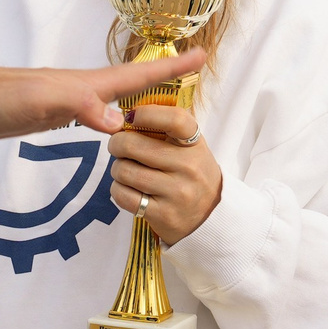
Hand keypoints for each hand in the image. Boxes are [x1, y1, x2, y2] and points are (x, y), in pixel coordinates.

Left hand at [0, 51, 207, 141]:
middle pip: (134, 85)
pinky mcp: (53, 116)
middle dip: (165, 80)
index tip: (202, 53)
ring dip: (142, 101)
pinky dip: (115, 120)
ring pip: (116, 101)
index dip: (171, 67)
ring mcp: (69, 102)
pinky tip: (112, 129)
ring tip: (163, 106)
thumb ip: (80, 108)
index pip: (139, 75)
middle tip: (194, 74)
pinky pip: (96, 116)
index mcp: (88, 84)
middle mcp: (83, 90)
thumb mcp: (41, 103)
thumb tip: (120, 126)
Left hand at [109, 103, 220, 242]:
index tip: (131, 116)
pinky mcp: (163, 215)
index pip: (174, 119)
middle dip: (117, 144)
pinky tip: (127, 188)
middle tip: (118, 146)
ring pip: (124, 171)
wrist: (210, 215)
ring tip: (125, 170)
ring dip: (117, 169)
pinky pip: (123, 195)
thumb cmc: (191, 173)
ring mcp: (177, 193)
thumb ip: (164, 129)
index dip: (146, 113)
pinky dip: (118, 189)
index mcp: (194, 144)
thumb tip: (125, 115)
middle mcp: (189, 167)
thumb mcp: (189, 147)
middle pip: (133, 145)